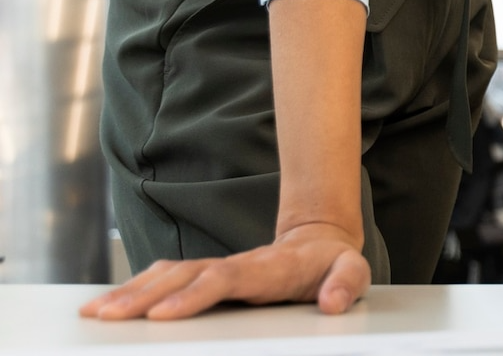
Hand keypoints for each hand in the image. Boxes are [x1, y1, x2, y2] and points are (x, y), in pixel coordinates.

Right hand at [80, 222, 368, 320]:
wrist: (320, 241)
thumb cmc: (333, 264)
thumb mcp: (353, 273)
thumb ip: (346, 285)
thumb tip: (331, 303)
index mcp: (266, 269)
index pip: (223, 280)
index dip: (193, 296)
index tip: (162, 314)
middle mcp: (234, 265)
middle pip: (183, 277)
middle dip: (144, 296)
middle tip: (109, 316)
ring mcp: (217, 268)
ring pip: (167, 276)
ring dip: (130, 292)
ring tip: (95, 312)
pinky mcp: (205, 275)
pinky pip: (165, 280)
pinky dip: (135, 289)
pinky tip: (109, 305)